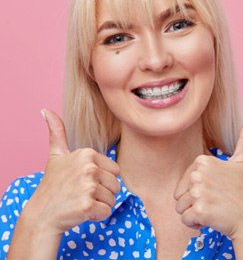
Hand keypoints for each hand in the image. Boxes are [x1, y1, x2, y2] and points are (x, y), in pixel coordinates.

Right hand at [23, 109, 119, 234]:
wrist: (42, 214)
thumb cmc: (53, 184)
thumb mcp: (56, 155)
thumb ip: (57, 132)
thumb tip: (46, 110)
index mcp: (87, 153)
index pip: (115, 170)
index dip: (103, 179)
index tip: (85, 181)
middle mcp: (89, 167)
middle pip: (116, 184)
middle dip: (103, 192)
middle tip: (83, 193)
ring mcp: (88, 186)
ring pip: (113, 199)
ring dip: (100, 204)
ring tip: (82, 201)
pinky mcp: (88, 204)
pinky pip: (107, 211)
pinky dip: (97, 216)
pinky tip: (82, 212)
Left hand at [174, 115, 242, 238]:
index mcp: (203, 161)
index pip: (186, 180)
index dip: (198, 189)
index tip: (216, 190)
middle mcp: (198, 173)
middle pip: (180, 194)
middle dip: (194, 202)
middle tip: (215, 202)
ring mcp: (198, 191)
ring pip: (180, 208)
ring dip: (194, 214)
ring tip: (213, 210)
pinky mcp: (199, 210)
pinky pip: (185, 220)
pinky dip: (195, 224)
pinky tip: (211, 220)